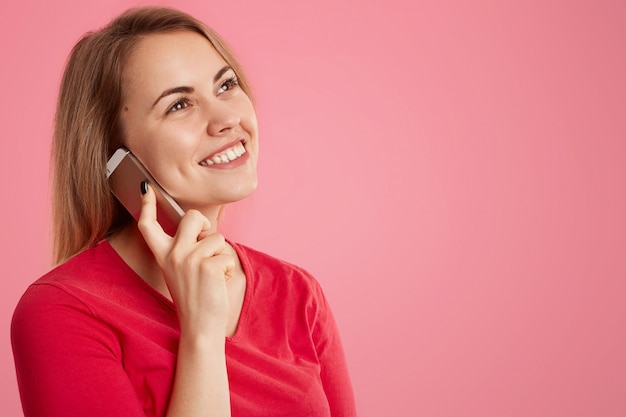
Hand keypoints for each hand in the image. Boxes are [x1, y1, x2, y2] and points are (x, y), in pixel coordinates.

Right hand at [137, 183, 233, 335]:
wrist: (200, 327)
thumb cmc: (196, 298)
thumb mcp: (182, 271)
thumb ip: (187, 248)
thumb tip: (202, 227)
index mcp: (163, 255)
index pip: (148, 225)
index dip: (147, 205)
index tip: (146, 188)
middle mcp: (172, 254)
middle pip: (191, 217)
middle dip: (206, 226)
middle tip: (208, 247)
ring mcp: (188, 259)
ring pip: (216, 236)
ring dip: (222, 254)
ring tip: (214, 275)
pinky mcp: (206, 265)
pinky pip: (227, 254)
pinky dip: (229, 268)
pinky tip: (219, 282)